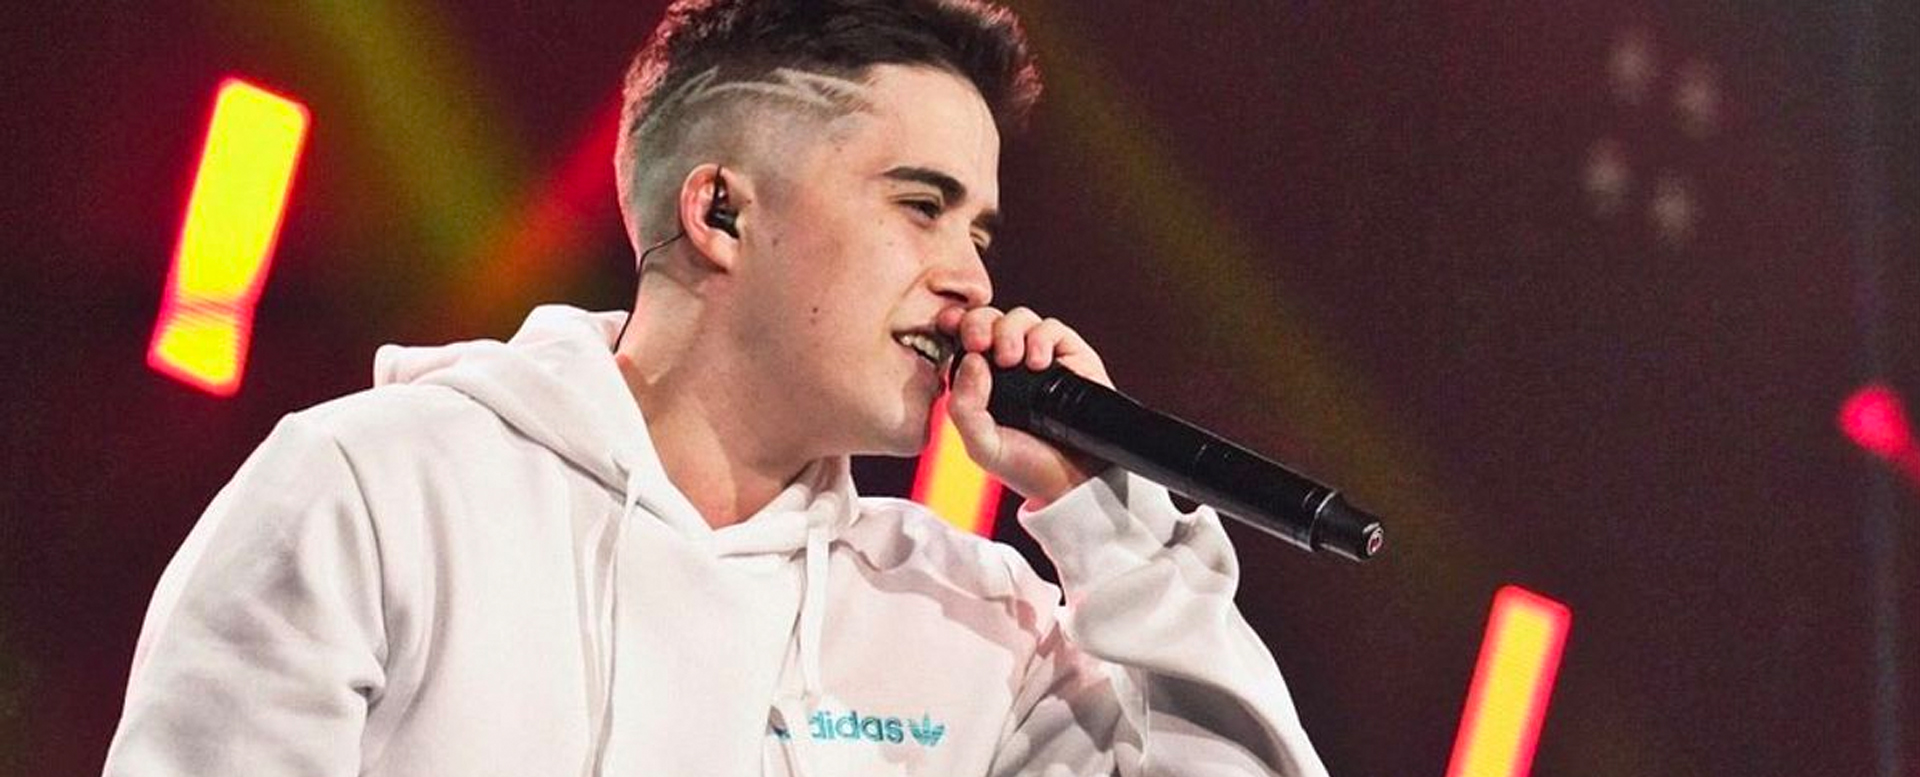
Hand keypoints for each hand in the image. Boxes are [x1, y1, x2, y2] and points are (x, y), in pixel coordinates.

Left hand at [935, 306, 1113, 507]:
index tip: (947, 324)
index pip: (962, 337)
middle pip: (988, 319)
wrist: (1073, 483)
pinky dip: (1042, 337)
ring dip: (1009, 330)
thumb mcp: (982, 444)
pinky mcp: (1072, 356)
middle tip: (979, 342)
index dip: (954, 323)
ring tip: (1013, 359)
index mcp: (980, 380)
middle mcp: (1009, 364)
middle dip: (979, 322)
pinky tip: (1039, 363)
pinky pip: (1053, 328)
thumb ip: (965, 407)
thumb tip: (972, 359)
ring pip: (1019, 317)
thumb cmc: (1026, 466)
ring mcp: (1040, 357)